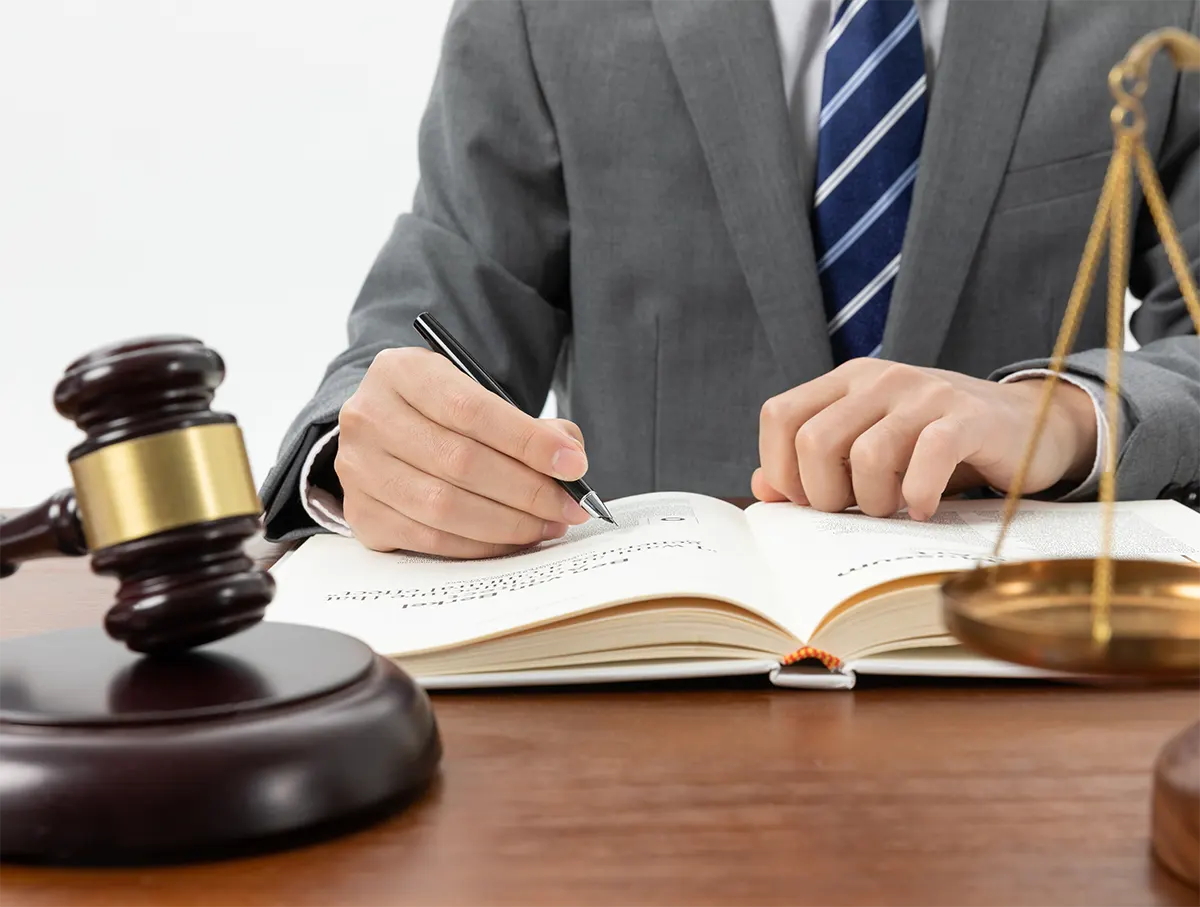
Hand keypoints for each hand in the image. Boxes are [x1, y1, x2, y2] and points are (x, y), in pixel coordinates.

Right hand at [335, 347, 590, 557]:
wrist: (384, 430)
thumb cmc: (441, 413)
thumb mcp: (477, 394)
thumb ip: (527, 423)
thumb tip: (568, 458)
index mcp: (401, 372)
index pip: (472, 409)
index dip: (528, 442)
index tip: (573, 465)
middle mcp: (370, 417)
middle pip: (461, 462)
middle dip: (528, 490)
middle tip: (570, 506)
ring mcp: (359, 468)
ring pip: (444, 506)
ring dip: (509, 523)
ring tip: (548, 524)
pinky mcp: (360, 513)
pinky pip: (430, 539)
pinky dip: (480, 545)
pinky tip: (512, 539)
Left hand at [752, 359, 1097, 519]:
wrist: (1023, 427)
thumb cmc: (932, 447)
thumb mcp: (868, 448)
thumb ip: (813, 466)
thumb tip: (763, 489)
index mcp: (847, 381)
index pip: (780, 416)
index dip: (782, 468)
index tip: (809, 500)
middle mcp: (880, 379)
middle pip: (814, 441)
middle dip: (825, 495)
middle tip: (855, 510)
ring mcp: (925, 394)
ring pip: (866, 455)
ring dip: (874, 501)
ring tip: (894, 509)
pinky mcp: (969, 418)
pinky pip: (927, 457)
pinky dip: (919, 495)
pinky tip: (924, 508)